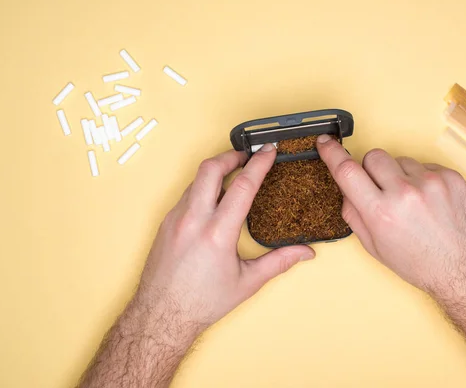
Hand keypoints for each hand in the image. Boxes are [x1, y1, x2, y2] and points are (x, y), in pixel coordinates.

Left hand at [137, 144, 314, 328]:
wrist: (161, 316)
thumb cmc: (201, 302)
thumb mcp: (247, 283)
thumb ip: (279, 262)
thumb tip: (304, 252)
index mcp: (217, 233)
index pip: (242, 186)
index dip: (259, 164)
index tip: (268, 151)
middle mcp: (192, 220)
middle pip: (210, 169)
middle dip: (230, 156)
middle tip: (246, 155)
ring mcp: (175, 220)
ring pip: (196, 181)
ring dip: (215, 172)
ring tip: (231, 175)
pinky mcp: (165, 224)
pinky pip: (186, 195)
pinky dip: (202, 189)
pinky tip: (213, 200)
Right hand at [315, 134, 465, 293]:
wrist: (464, 269)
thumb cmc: (419, 262)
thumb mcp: (374, 246)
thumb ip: (354, 214)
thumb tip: (346, 188)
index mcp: (381, 213)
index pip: (347, 171)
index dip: (331, 153)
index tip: (325, 142)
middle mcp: (404, 194)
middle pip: (373, 156)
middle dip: (372, 170)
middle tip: (382, 190)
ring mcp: (430, 182)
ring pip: (400, 160)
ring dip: (400, 175)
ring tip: (412, 202)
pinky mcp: (450, 177)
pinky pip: (424, 165)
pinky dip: (422, 179)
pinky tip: (430, 201)